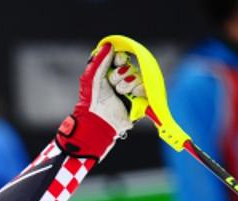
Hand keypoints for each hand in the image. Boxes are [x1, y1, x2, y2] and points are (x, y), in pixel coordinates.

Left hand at [55, 43, 146, 159]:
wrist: (98, 120)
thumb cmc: (91, 100)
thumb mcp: (92, 77)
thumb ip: (100, 60)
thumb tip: (109, 44)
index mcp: (109, 74)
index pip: (120, 58)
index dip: (120, 58)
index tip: (117, 61)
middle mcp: (121, 81)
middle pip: (129, 67)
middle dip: (120, 74)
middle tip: (112, 83)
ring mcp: (131, 91)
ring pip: (137, 77)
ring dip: (127, 84)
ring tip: (119, 93)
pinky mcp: (139, 100)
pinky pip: (146, 87)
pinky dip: (138, 89)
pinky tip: (131, 95)